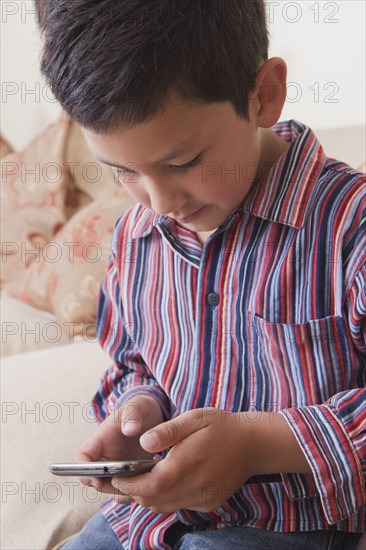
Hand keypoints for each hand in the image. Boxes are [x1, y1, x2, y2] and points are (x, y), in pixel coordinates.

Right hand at [75, 394, 163, 496]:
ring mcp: (117, 468)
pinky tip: (150, 487)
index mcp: (100, 439)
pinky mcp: (131, 476)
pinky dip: (136, 492)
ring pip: (112, 488)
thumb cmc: (141, 408)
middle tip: (127, 485)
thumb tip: (129, 429)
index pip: (82, 458)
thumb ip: (132, 414)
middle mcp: (105, 457)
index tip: (98, 479)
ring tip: (142, 485)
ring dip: (124, 491)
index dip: (84, 471)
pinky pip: (128, 490)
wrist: (154, 415)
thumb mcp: (138, 405)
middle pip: (95, 480)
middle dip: (107, 486)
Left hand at [111, 407, 257, 512]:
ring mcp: (203, 498)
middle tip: (120, 479)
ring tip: (136, 481)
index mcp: (188, 463)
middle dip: (133, 492)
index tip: (115, 476)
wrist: (253, 444)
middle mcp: (195, 487)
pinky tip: (162, 482)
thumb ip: (167, 431)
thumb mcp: (194, 418)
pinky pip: (178, 505)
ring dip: (147, 497)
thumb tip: (142, 443)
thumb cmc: (221, 426)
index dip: (128, 484)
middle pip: (153, 500)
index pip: (150, 485)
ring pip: (164, 506)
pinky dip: (164, 498)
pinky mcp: (208, 503)